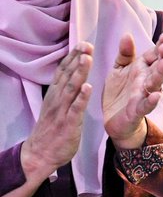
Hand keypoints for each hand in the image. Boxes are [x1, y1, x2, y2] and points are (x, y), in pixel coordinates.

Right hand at [20, 43, 93, 180]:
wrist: (40, 153)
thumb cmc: (51, 128)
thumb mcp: (55, 105)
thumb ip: (62, 90)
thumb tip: (70, 74)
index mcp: (55, 94)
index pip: (64, 71)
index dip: (73, 57)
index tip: (82, 43)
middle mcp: (57, 99)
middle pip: (67, 75)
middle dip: (77, 59)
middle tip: (86, 44)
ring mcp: (62, 111)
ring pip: (71, 88)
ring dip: (79, 73)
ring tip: (87, 58)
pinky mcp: (68, 123)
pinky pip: (76, 109)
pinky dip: (81, 98)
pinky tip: (88, 87)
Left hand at [102, 32, 162, 149]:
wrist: (115, 121)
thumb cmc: (120, 93)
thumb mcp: (119, 70)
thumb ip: (125, 53)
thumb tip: (127, 35)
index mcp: (143, 69)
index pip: (154, 55)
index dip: (161, 45)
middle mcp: (146, 81)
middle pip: (158, 67)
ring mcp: (143, 96)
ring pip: (155, 83)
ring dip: (161, 73)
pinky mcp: (136, 111)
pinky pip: (145, 106)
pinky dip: (151, 101)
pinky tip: (155, 96)